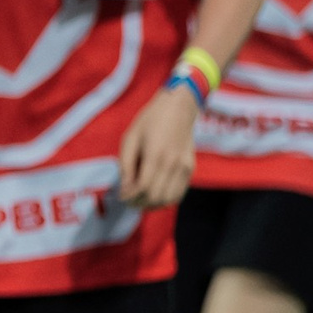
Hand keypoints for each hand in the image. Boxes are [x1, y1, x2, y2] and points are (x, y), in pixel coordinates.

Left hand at [117, 85, 199, 208]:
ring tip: (140, 199)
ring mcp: (185, 167)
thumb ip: (126, 164)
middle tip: (128, 199)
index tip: (121, 196)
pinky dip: (166, 199)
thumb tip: (125, 188)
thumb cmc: (150, 120)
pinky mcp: (191, 169)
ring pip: (170, 199)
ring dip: (153, 204)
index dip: (130, 197)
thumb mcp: (130, 137)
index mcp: (156, 154)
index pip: (144, 188)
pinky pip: (179, 193)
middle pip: (157, 197)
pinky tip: (154, 194)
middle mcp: (174, 164)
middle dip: (140, 203)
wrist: (179, 108)